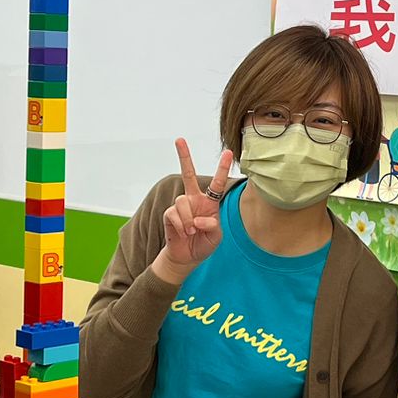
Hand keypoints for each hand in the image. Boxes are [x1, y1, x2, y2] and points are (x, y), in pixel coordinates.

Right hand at [155, 139, 233, 276]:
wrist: (186, 257)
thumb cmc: (203, 243)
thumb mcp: (216, 237)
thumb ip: (212, 226)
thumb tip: (199, 218)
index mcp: (209, 202)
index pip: (217, 183)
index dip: (222, 168)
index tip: (228, 152)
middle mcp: (194, 200)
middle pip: (188, 174)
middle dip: (184, 156)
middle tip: (179, 139)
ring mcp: (181, 206)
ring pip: (182, 202)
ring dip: (188, 220)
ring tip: (191, 231)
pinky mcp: (169, 215)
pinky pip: (174, 215)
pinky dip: (181, 226)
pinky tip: (184, 233)